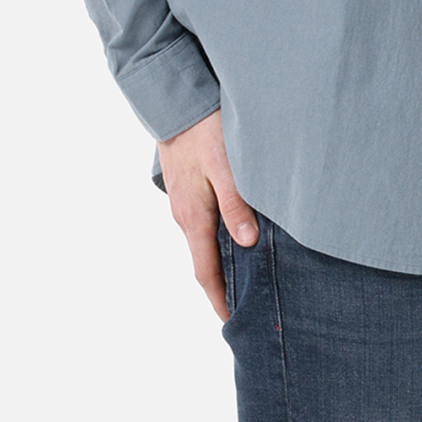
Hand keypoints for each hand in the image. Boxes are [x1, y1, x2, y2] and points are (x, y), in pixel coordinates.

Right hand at [157, 111, 257, 321]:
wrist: (175, 100)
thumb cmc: (204, 130)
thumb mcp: (226, 168)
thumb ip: (237, 205)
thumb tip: (247, 243)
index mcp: (193, 218)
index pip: (206, 272)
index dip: (219, 299)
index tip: (232, 321)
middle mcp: (184, 215)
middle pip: (205, 261)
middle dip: (223, 287)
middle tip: (246, 306)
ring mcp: (183, 202)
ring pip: (204, 242)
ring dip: (221, 262)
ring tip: (245, 276)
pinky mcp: (187, 188)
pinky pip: (203, 224)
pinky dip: (218, 240)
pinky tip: (236, 237)